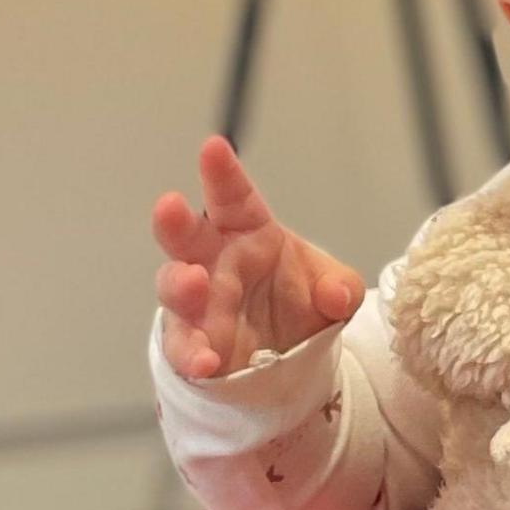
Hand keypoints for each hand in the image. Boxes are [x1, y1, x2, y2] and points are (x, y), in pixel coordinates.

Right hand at [150, 137, 365, 379]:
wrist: (290, 355)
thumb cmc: (299, 301)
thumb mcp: (334, 291)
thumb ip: (340, 286)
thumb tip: (336, 295)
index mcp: (246, 231)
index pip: (232, 196)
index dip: (222, 173)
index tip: (213, 147)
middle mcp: (214, 261)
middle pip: (186, 236)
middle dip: (175, 221)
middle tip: (170, 205)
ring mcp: (198, 303)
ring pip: (176, 288)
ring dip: (180, 285)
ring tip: (193, 283)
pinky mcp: (192, 344)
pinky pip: (183, 348)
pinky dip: (192, 354)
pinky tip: (206, 362)